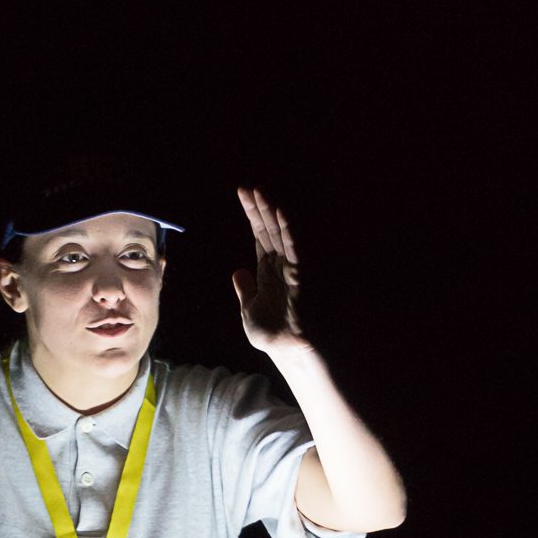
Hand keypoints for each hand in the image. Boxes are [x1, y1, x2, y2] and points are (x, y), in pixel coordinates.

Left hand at [232, 187, 306, 353]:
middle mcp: (280, 265)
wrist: (286, 351)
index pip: (260, 235)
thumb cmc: (272, 334)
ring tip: (259, 192)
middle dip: (258, 208)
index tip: (242, 194)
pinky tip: (281, 212)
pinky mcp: (299, 275)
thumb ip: (245, 290)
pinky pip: (294, 248)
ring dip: (271, 212)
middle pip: (269, 229)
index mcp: (267, 270)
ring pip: (281, 234)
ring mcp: (290, 268)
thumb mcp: (250, 310)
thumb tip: (238, 272)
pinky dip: (289, 230)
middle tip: (247, 187)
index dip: (252, 215)